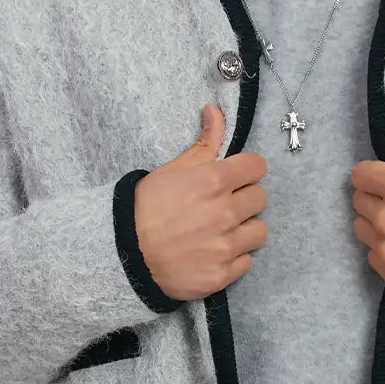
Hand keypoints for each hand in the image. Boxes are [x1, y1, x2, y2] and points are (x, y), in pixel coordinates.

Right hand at [134, 105, 268, 299]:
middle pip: (260, 198)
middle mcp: (225, 212)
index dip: (246, 170)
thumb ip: (203, 143)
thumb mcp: (171, 171)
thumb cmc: (144, 208)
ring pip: (259, 231)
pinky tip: (213, 253)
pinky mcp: (223, 274)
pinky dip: (233, 258)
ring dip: (244, 229)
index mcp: (213, 181)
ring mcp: (225, 246)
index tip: (235, 178)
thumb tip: (215, 109)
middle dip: (244, 199)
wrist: (123, 256)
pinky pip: (246, 261)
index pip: (257, 167)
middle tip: (222, 205)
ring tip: (221, 231)